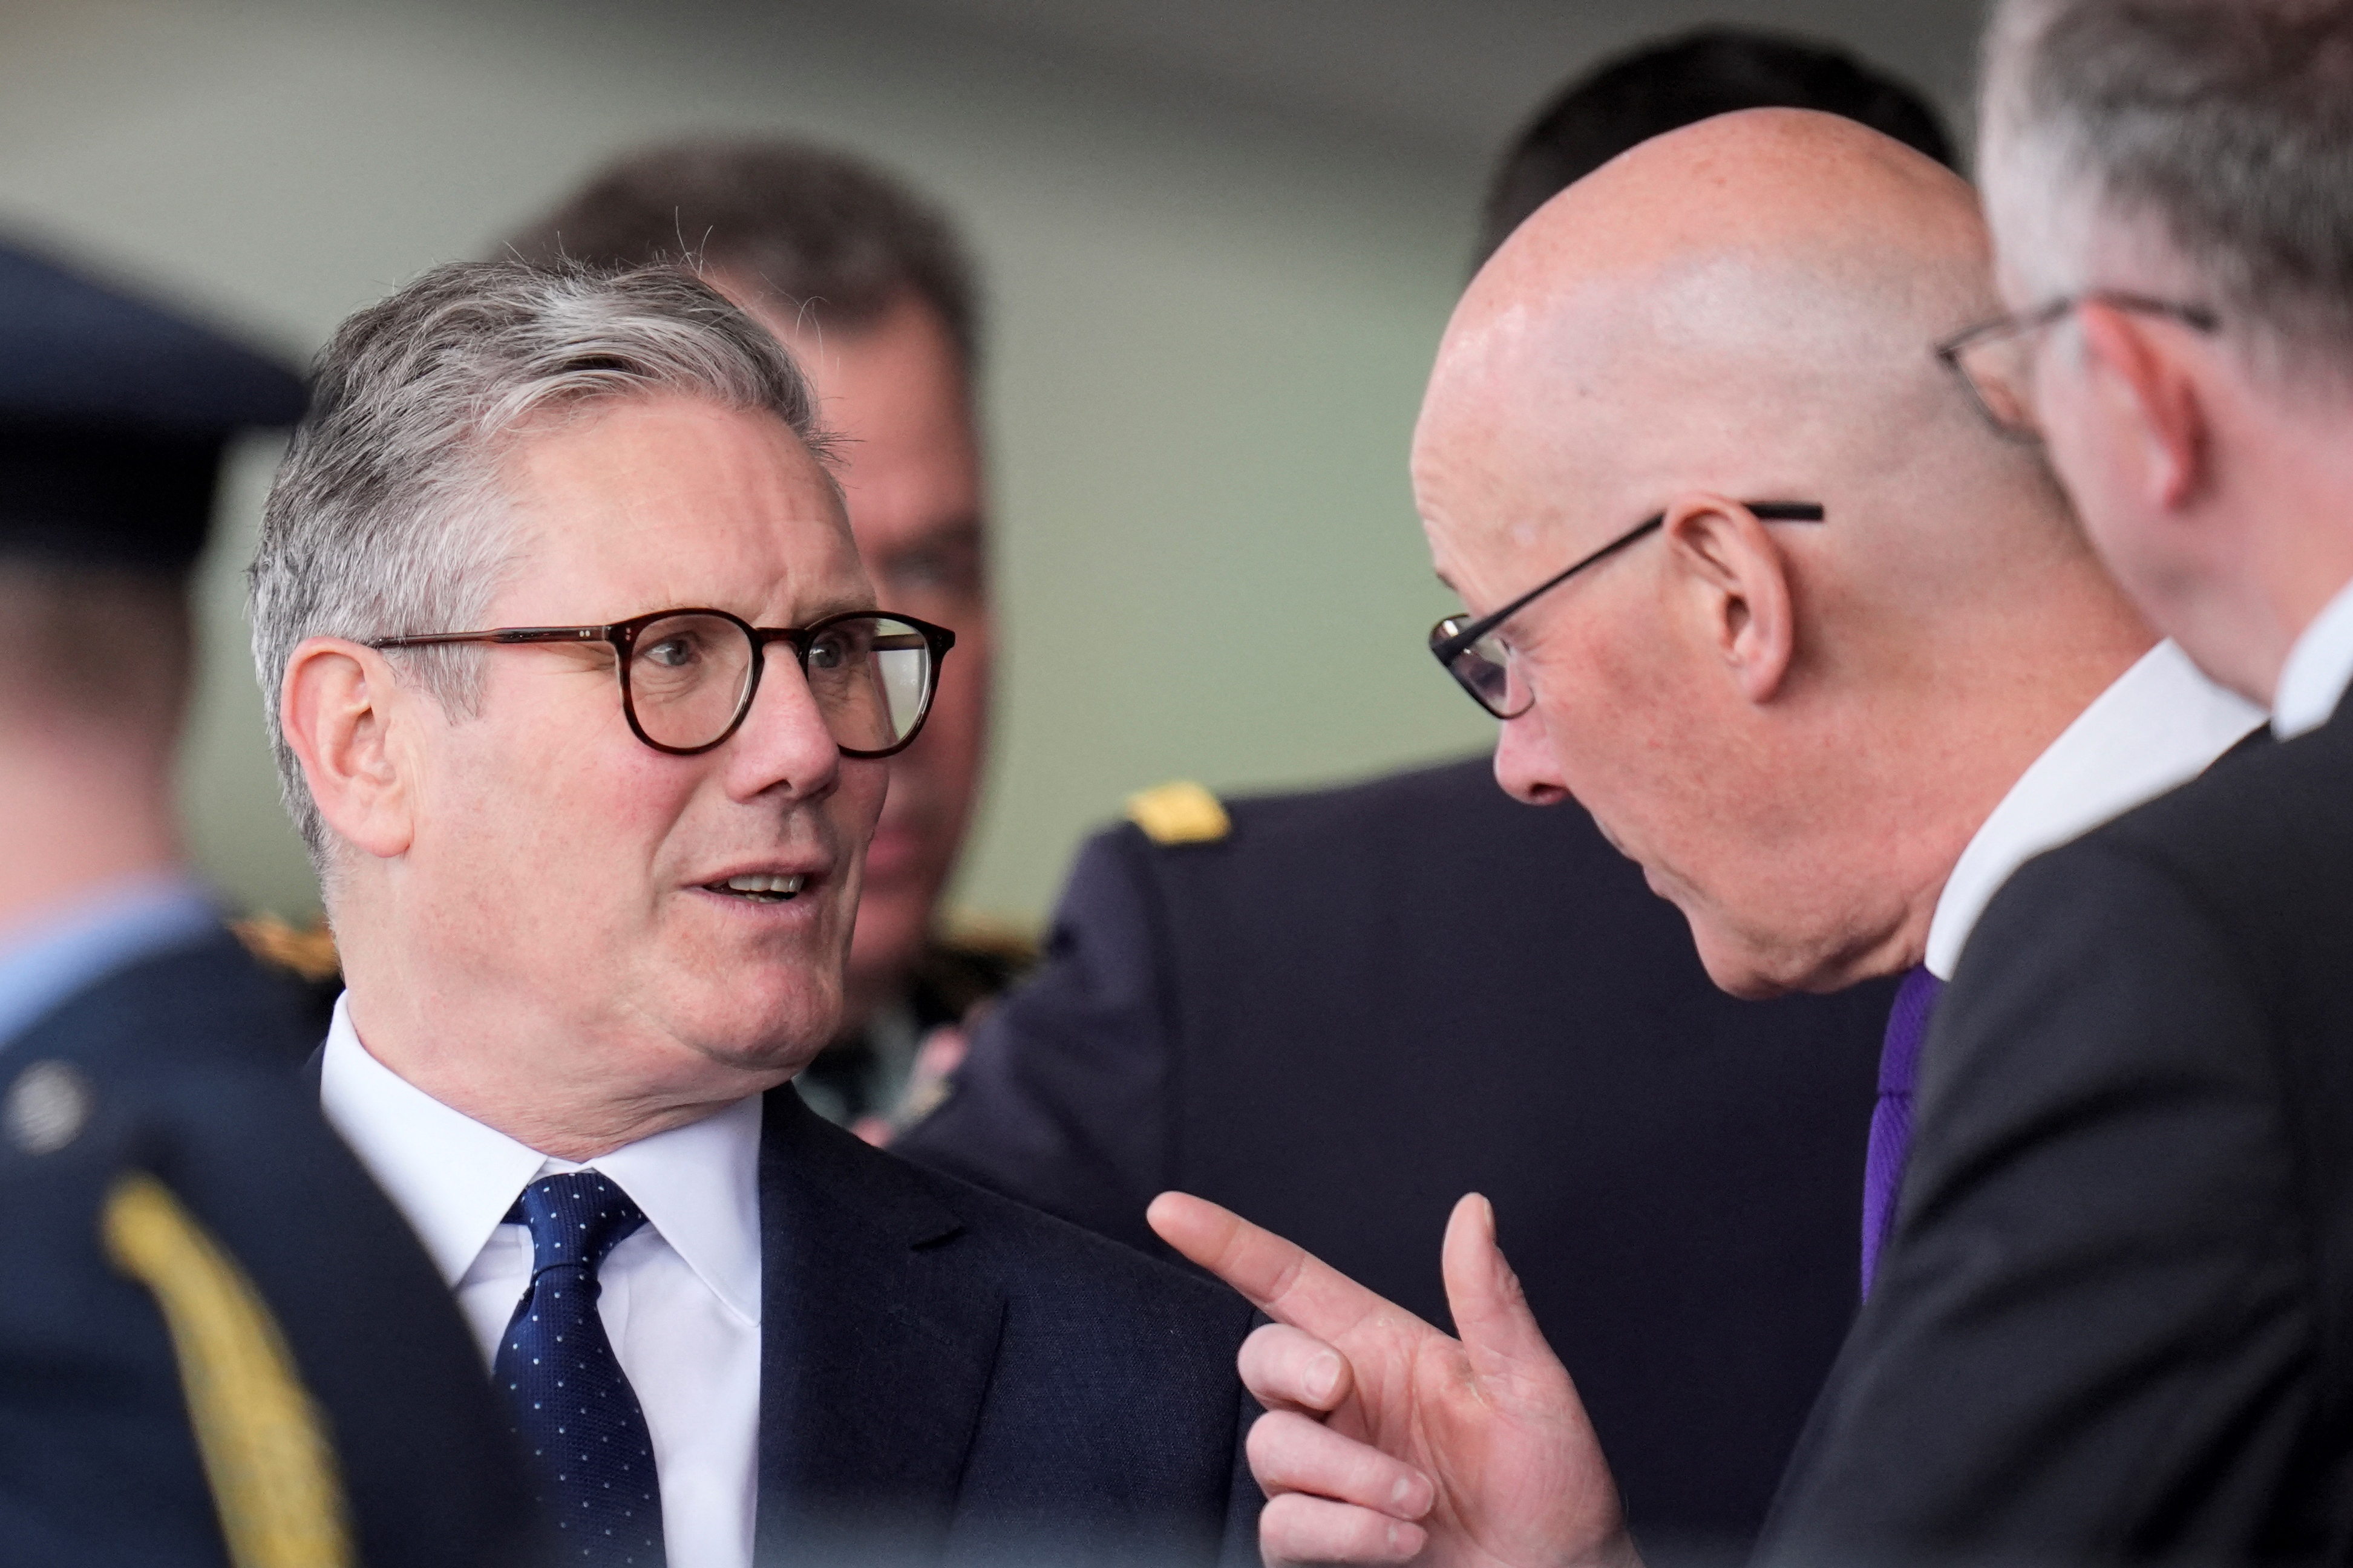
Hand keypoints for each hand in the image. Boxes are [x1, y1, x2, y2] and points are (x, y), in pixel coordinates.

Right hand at [1149, 1191, 1637, 1567]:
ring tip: (1419, 1505)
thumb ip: (1491, 1302)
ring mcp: (1327, 1476)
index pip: (1287, 1282)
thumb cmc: (1554, 1488)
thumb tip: (1473, 1209)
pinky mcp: (1318, 1542)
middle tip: (1339, 1388)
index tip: (1167, 1209)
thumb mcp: (1533, 1388)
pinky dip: (1342, 1531)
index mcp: (1383, 1349)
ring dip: (1347, 1477)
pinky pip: (1284, 1525)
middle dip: (1290, 1367)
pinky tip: (1401, 1542)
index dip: (1225, 1243)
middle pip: (1261, 1357)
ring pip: (1271, 1449)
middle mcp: (1344, 1406)